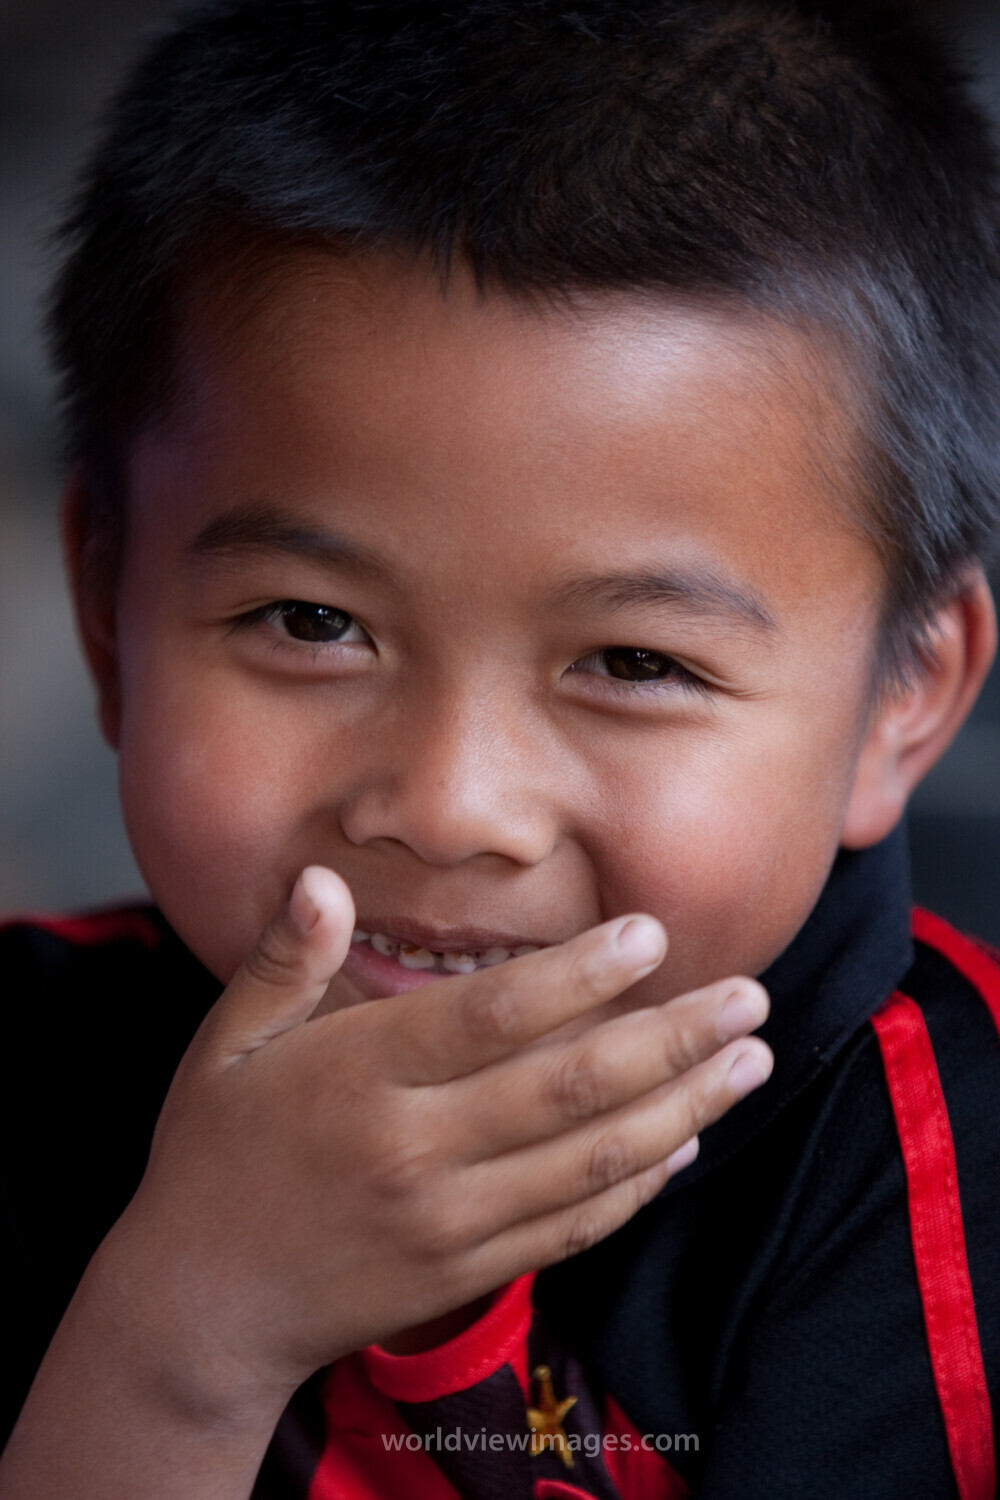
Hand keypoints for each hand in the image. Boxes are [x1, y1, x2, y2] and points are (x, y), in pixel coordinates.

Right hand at [104, 866, 771, 1416]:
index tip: (651, 935)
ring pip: (592, 1160)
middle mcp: (416, 1150)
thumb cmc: (215, 1156)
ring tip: (750, 1061)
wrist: (203, 1307)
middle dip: (673, 1039)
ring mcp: (450, 1220)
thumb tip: (320, 880)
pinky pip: (574, 1225)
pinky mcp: (468, 1270)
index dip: (580, 975)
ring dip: (685, 1107)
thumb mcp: (224, 1045)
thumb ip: (282, 960)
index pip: (492, 1017)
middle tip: (748, 999)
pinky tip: (688, 1140)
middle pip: (571, 1089)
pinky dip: (641, 1185)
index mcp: (360, 1077)